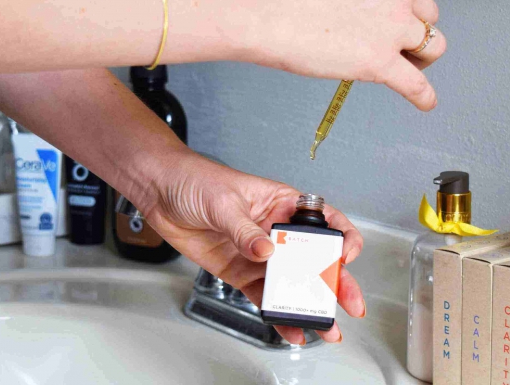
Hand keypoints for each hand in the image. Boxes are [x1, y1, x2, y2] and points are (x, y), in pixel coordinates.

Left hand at [129, 150, 365, 343]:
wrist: (160, 192)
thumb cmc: (195, 180)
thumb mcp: (223, 201)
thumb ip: (245, 230)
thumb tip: (266, 251)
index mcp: (282, 203)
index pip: (324, 220)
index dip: (341, 237)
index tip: (345, 255)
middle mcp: (276, 230)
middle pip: (314, 258)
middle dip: (335, 281)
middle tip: (349, 302)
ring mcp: (259, 254)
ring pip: (292, 282)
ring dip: (308, 303)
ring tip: (323, 325)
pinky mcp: (240, 272)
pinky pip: (264, 296)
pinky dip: (277, 313)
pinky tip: (290, 328)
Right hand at [243, 0, 446, 111]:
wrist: (264, 8)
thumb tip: (371, 10)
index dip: (403, 2)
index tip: (391, 12)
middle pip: (428, 14)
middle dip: (411, 27)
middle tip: (393, 39)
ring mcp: (394, 26)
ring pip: (433, 46)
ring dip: (420, 56)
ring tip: (407, 65)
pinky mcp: (380, 61)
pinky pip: (415, 84)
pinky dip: (422, 95)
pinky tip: (424, 101)